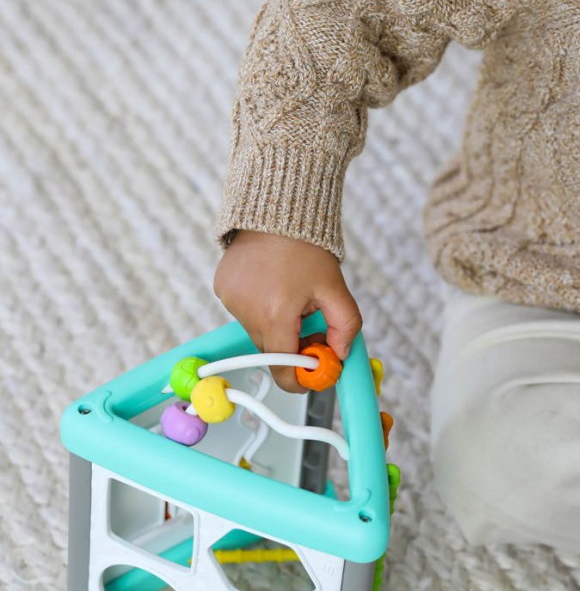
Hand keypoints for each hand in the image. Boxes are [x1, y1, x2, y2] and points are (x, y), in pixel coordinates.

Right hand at [213, 230, 361, 392]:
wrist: (277, 211)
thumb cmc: (306, 248)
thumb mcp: (336, 289)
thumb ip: (346, 327)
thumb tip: (339, 354)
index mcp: (276, 315)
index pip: (283, 370)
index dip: (300, 379)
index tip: (314, 373)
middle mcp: (247, 312)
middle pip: (273, 351)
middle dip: (294, 346)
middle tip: (313, 325)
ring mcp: (230, 301)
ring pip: (259, 332)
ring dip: (276, 324)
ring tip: (290, 295)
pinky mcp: (222, 289)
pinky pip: (244, 313)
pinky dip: (260, 308)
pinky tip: (271, 284)